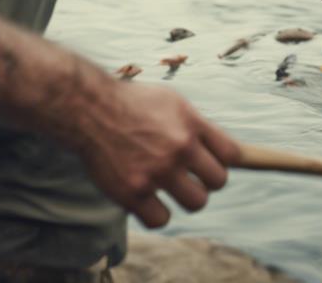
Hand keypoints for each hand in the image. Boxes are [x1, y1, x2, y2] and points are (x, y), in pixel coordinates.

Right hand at [77, 82, 239, 227]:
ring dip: (187, 198)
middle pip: (218, 181)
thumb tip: (228, 152)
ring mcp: (156, 172)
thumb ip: (199, 126)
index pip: (232, 154)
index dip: (224, 160)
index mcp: (191, 124)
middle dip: (207, 180)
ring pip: (196, 203)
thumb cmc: (133, 104)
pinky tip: (148, 200)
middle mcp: (178, 148)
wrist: (89, 109)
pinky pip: (161, 219)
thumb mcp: (173, 102)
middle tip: (190, 175)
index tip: (211, 161)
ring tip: (172, 188)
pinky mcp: (132, 193)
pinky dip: (156, 213)